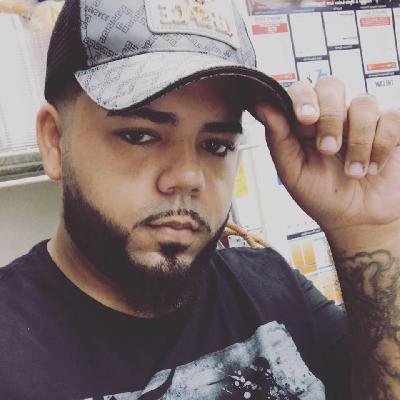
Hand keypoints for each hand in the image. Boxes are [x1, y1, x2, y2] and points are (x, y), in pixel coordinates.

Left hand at [256, 76, 399, 233]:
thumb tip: (263, 106)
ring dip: (358, 142)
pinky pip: (392, 117)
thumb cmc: (322, 197)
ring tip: (353, 173)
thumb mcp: (292, 173)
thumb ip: (278, 139)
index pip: (301, 90)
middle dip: (330, 117)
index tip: (305, 119)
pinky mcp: (390, 129)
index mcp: (305, 125)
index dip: (303, 98)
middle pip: (331, 86)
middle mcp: (333, 117)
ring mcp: (362, 121)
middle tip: (328, 149)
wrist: (358, 221)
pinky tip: (374, 168)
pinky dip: (382, 145)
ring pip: (363, 103)